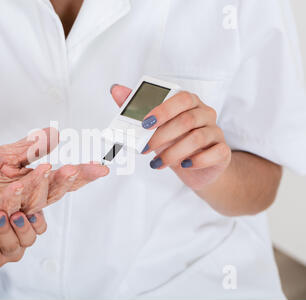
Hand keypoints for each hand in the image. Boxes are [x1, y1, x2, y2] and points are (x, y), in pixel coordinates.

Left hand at [0, 128, 108, 222]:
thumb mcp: (6, 155)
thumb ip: (30, 147)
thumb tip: (55, 133)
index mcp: (31, 187)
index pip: (61, 182)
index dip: (81, 176)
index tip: (100, 168)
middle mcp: (24, 201)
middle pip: (53, 193)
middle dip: (67, 181)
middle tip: (77, 169)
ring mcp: (10, 208)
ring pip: (33, 201)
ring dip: (42, 186)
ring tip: (50, 169)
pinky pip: (6, 204)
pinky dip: (15, 195)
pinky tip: (21, 183)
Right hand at [0, 210, 46, 269]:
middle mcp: (9, 252)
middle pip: (9, 246)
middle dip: (2, 230)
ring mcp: (24, 241)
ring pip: (27, 240)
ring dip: (21, 227)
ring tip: (15, 214)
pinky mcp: (36, 228)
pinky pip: (41, 228)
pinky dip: (37, 221)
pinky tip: (31, 211)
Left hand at [111, 85, 230, 190]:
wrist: (196, 167)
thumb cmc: (174, 141)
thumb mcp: (154, 127)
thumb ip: (137, 109)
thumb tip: (116, 90)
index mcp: (189, 102)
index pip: (181, 98)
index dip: (163, 110)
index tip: (145, 123)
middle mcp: (205, 113)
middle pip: (187, 120)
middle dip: (162, 135)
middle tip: (145, 148)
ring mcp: (216, 132)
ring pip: (198, 137)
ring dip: (173, 152)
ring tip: (157, 163)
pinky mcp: (223, 151)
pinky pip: (215, 153)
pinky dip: (197, 160)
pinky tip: (183, 165)